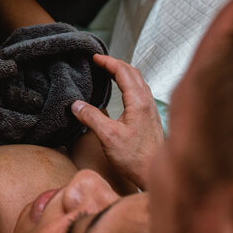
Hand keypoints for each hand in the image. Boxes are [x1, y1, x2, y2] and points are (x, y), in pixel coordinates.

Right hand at [71, 54, 163, 189]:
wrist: (155, 175)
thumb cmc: (136, 159)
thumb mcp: (108, 137)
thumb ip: (91, 118)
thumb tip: (76, 105)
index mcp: (138, 102)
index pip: (123, 72)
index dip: (108, 62)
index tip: (95, 58)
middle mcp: (147, 102)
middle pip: (133, 73)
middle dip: (116, 63)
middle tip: (100, 61)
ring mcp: (151, 110)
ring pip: (138, 82)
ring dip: (124, 73)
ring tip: (109, 72)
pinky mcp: (150, 119)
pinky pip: (140, 92)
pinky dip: (129, 84)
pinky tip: (122, 93)